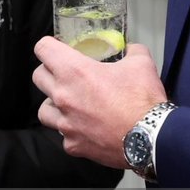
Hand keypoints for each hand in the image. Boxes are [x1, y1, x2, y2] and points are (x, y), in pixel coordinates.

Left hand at [33, 38, 166, 166]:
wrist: (150, 138)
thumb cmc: (142, 100)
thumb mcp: (141, 64)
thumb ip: (132, 51)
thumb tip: (131, 50)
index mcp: (75, 71)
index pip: (43, 48)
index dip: (49, 45)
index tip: (56, 48)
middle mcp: (63, 96)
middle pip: (38, 77)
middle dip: (49, 72)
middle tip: (64, 74)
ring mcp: (66, 123)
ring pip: (43, 110)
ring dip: (54, 104)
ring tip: (69, 104)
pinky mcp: (73, 144)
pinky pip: (64, 136)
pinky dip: (72, 132)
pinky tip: (85, 129)